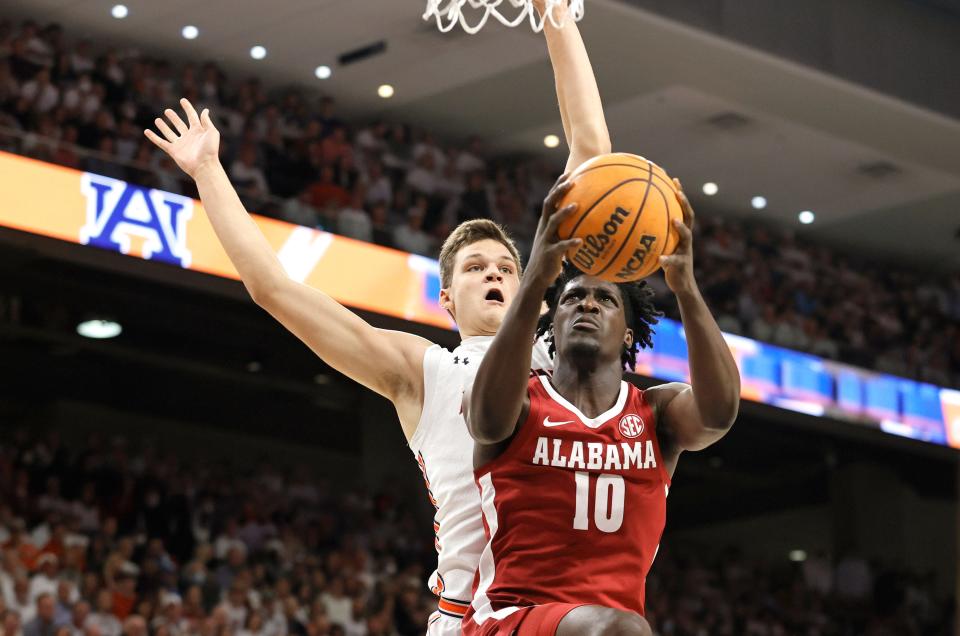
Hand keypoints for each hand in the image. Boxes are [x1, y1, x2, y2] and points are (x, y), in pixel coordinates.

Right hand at [144, 98, 220, 179]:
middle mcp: (189, 137)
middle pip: (179, 125)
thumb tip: (205, 110)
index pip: (192, 116)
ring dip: (163, 127)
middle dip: (174, 118)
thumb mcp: (212, 132)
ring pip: (169, 133)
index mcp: (198, 131)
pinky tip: (146, 131)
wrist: (204, 166)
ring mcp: (180, 144)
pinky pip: (161, 142)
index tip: (182, 100)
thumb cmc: (210, 150)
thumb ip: (206, 121)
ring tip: (157, 119)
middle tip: (167, 111)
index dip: (187, 108)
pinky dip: (153, 137)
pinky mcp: (173, 151)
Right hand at [526, 174, 581, 287]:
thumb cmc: (551, 259)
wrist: (536, 277)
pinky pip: (560, 247)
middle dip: (559, 191)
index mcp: (546, 224)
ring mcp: (546, 240)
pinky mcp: (549, 254)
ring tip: (576, 206)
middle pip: (550, 204)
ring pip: (554, 222)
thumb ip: (570, 232)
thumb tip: (591, 225)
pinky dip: (570, 243)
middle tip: (572, 181)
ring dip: (564, 213)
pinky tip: (581, 241)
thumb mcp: (559, 242)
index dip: (558, 186)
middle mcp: (544, 228)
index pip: (551, 200)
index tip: (569, 173)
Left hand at [660, 178, 696, 294]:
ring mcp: (685, 251)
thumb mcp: (659, 247)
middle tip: (677, 191)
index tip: (672, 178)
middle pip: (689, 216)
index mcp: (681, 232)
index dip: (679, 193)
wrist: (681, 284)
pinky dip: (667, 259)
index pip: (681, 208)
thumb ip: (651, 235)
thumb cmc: (667, 263)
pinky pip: (673, 261)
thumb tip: (629, 223)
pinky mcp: (681, 265)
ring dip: (681, 228)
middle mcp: (686, 238)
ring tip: (674, 220)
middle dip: (684, 203)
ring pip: (687, 236)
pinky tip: (661, 258)